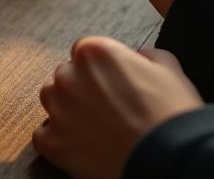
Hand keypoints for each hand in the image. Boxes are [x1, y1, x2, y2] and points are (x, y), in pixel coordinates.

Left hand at [33, 36, 202, 178]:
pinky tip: (78, 145)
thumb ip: (145, 55)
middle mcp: (68, 75)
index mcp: (93, 51)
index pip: (84, 52)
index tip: (112, 84)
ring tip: (94, 126)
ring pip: (51, 100)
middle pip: (66, 75)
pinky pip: (42, 136)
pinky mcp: (54, 143)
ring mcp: (58, 109)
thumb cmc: (171, 116)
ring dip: (67, 109)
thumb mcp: (168, 68)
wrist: (171, 161)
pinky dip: (57, 140)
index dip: (100, 69)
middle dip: (82, 88)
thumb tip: (139, 58)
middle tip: (106, 107)